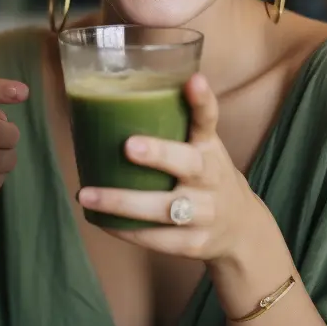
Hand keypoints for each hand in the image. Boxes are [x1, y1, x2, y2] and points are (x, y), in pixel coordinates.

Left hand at [77, 73, 269, 264]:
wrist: (240, 228)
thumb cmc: (205, 177)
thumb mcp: (201, 148)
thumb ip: (172, 127)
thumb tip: (111, 100)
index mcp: (210, 148)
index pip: (209, 120)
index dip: (202, 100)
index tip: (192, 81)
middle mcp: (212, 178)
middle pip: (190, 165)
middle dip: (161, 154)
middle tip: (128, 146)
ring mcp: (205, 213)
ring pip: (165, 208)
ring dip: (123, 202)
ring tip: (86, 194)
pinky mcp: (193, 244)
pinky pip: (157, 238)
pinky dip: (126, 231)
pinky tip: (100, 220)